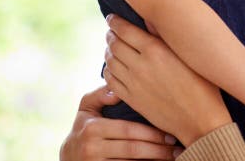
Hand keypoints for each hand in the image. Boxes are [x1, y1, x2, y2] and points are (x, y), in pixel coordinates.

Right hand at [60, 85, 180, 160]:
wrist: (67, 157)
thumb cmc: (83, 128)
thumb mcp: (86, 108)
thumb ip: (100, 94)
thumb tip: (117, 89)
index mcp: (93, 128)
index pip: (128, 130)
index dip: (151, 133)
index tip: (170, 133)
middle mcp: (92, 149)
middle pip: (133, 149)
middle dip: (158, 149)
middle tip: (177, 147)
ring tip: (174, 158)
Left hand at [103, 14, 231, 145]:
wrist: (201, 120)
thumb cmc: (202, 84)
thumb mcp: (188, 54)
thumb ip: (165, 34)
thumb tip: (149, 17)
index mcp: (155, 49)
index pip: (124, 30)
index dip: (115, 22)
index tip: (112, 18)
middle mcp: (141, 65)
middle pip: (114, 44)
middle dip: (111, 35)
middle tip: (112, 32)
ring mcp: (134, 84)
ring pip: (110, 62)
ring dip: (108, 52)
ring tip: (112, 48)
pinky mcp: (133, 100)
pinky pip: (110, 82)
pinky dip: (108, 71)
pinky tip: (114, 68)